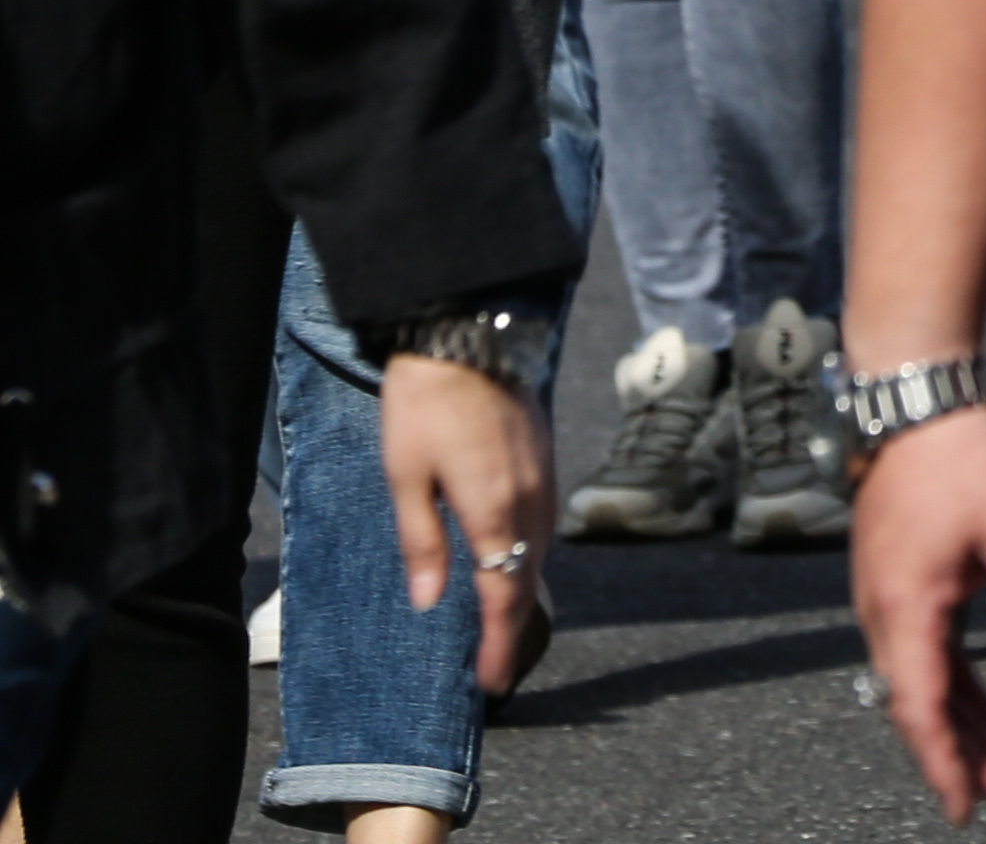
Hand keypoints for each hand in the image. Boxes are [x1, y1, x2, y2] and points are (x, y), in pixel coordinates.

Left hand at [377, 350, 553, 700]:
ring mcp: (543, 477)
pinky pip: (543, 524)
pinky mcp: (545, 459)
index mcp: (494, 509)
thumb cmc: (425, 407)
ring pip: (540, 551)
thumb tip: (431, 602)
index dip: (497, 642)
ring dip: (522, 590)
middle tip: (494, 665)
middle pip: (529, 577)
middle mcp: (529, 499)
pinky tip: (512, 561)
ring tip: (501, 622)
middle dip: (512, 626)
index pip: (504, 592)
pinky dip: (530, 556)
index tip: (491, 682)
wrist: (468, 337)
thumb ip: (422, 543)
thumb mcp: (406, 478)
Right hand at [852, 398, 985, 819]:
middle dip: (964, 754)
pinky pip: (925, 647)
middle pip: (922, 703)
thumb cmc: (965, 457)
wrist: (918, 399)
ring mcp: (888, 595)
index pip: (920, 708)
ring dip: (963, 721)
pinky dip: (955, 680)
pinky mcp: (900, 578)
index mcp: (906, 608)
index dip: (944, 762)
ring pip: (924, 678)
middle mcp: (883, 611)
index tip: (966, 808)